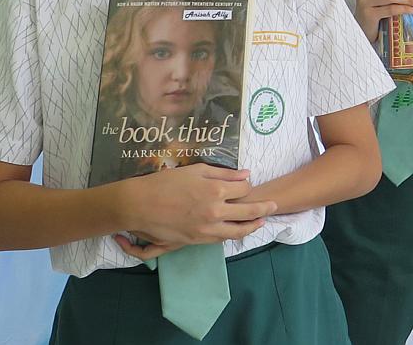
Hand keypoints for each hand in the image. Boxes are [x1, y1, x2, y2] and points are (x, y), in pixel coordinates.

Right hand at [117, 165, 276, 254]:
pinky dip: (232, 235)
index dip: (247, 185)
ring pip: (237, 231)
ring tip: (261, 222)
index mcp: (215, 191)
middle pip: (248, 212)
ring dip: (252, 226)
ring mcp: (206, 228)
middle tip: (274, 206)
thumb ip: (223, 174)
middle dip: (264, 208)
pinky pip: (220, 239)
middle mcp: (215, 212)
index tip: (247, 184)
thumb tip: (246, 175)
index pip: (244, 189)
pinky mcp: (196, 240)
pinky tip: (237, 230)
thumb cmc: (165, 183)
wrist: (138, 205)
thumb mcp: (195, 171)